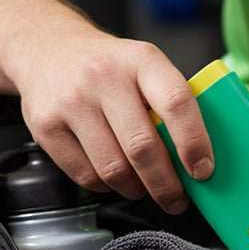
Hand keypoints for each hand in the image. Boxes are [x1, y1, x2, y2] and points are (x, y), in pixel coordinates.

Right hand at [9, 28, 212, 213]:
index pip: (176, 103)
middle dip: (165, 184)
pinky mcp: (46, 126)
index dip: (194, 142)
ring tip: (144, 189)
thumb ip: (170, 103)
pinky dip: (106, 186)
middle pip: (142, 147)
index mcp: (142, 60)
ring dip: (136, 190)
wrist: (47, 49)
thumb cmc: (109, 67)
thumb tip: (200, 159)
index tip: (203, 171)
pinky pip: (85, 175)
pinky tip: (113, 178)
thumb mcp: (145, 66)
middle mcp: (104, 77)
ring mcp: (71, 101)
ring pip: (113, 168)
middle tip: (176, 200)